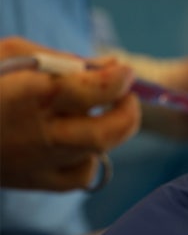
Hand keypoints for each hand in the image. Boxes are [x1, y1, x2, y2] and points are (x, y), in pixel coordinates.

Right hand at [0, 37, 139, 190]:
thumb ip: (61, 60)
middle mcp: (38, 133)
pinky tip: (76, 140)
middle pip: (107, 134)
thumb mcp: (11, 52)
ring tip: (92, 113)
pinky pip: (80, 176)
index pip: (94, 90)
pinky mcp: (33, 181)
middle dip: (128, 112)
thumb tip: (108, 66)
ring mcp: (37, 163)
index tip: (124, 70)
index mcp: (31, 94)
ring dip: (106, 131)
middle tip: (126, 95)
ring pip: (97, 154)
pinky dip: (89, 157)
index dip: (119, 78)